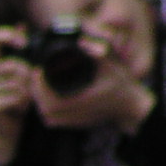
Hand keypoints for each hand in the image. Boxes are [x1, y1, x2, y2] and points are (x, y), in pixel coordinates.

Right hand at [0, 26, 34, 165]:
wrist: (6, 127)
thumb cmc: (14, 96)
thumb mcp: (17, 71)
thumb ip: (18, 49)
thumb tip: (21, 24)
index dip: (7, 35)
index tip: (24, 43)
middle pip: (14, 64)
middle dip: (29, 76)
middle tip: (31, 88)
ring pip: (18, 82)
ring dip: (29, 92)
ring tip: (25, 100)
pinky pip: (17, 97)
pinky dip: (25, 103)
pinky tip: (20, 108)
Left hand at [31, 40, 153, 137]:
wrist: (129, 104)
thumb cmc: (121, 84)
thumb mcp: (110, 64)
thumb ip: (96, 52)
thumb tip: (81, 41)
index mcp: (82, 100)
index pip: (49, 99)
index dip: (38, 84)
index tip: (38, 69)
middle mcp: (76, 114)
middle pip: (43, 107)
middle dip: (36, 90)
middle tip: (36, 73)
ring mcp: (73, 121)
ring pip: (46, 114)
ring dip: (39, 99)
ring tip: (39, 82)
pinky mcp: (72, 124)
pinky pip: (51, 119)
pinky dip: (46, 107)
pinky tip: (46, 94)